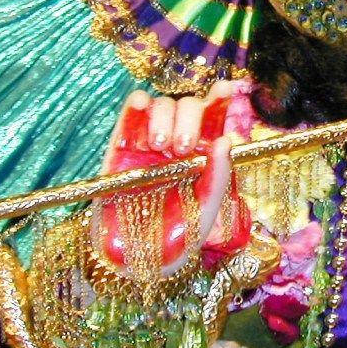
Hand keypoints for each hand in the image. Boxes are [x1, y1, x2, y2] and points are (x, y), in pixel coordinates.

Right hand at [92, 81, 249, 276]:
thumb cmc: (179, 236)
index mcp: (203, 154)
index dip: (219, 100)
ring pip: (159, 107)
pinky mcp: (120, 152)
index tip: (225, 88)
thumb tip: (225, 139)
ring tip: (160, 144)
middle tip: (182, 147)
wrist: (139, 259)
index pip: (213, 119)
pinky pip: (128, 120)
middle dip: (188, 118)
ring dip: (163, 116)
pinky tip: (139, 103)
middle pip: (187, 107)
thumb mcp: (206, 208)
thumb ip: (218, 175)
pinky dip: (135, 107)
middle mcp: (178, 144)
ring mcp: (148, 146)